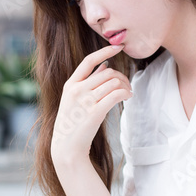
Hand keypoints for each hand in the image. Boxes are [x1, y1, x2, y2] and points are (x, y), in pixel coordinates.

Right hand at [51, 44, 131, 169]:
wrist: (67, 147)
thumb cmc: (73, 124)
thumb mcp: (73, 100)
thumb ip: (88, 82)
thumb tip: (104, 66)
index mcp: (70, 85)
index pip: (89, 61)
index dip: (105, 51)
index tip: (118, 47)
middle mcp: (77, 90)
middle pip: (107, 72)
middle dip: (121, 77)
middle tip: (127, 85)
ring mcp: (85, 101)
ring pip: (113, 82)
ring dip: (125, 86)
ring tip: (128, 93)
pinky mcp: (95, 112)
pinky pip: (116, 95)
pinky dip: (126, 93)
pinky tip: (128, 97)